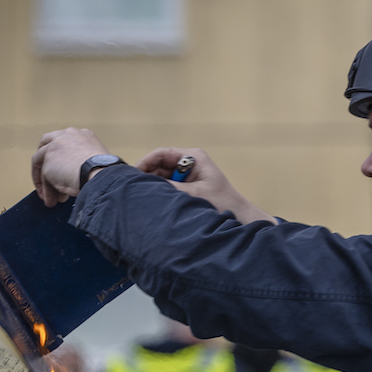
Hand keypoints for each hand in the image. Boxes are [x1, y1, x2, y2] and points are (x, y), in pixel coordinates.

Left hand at [31, 128, 109, 206]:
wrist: (100, 174)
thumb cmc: (103, 172)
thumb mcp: (95, 162)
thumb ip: (82, 163)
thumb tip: (73, 177)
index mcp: (82, 135)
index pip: (65, 142)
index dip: (61, 157)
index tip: (61, 170)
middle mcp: (66, 135)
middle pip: (46, 144)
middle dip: (44, 163)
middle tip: (44, 177)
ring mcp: (55, 146)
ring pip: (43, 163)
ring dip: (46, 182)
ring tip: (53, 198)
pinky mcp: (47, 158)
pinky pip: (43, 175)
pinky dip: (46, 189)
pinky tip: (52, 200)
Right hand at [137, 147, 276, 224]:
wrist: (239, 218)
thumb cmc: (222, 203)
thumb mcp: (192, 194)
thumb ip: (168, 187)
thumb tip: (145, 185)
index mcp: (193, 157)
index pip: (162, 154)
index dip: (146, 162)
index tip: (133, 174)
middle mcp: (190, 162)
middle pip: (160, 164)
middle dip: (147, 175)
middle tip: (132, 187)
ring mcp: (188, 174)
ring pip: (162, 176)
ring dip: (153, 185)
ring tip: (140, 195)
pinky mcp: (188, 187)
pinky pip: (169, 186)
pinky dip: (161, 192)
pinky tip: (152, 201)